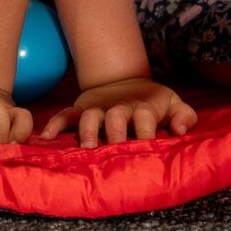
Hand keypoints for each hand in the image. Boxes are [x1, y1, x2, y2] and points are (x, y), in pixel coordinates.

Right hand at [40, 78, 196, 147]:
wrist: (125, 81)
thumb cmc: (153, 102)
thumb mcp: (173, 104)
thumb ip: (184, 116)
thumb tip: (180, 130)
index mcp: (143, 108)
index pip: (146, 118)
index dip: (146, 131)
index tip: (146, 147)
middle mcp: (119, 109)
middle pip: (116, 118)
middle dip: (115, 133)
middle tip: (114, 149)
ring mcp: (98, 109)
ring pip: (90, 117)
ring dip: (87, 130)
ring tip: (86, 146)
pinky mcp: (81, 109)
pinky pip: (66, 115)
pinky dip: (55, 124)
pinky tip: (46, 137)